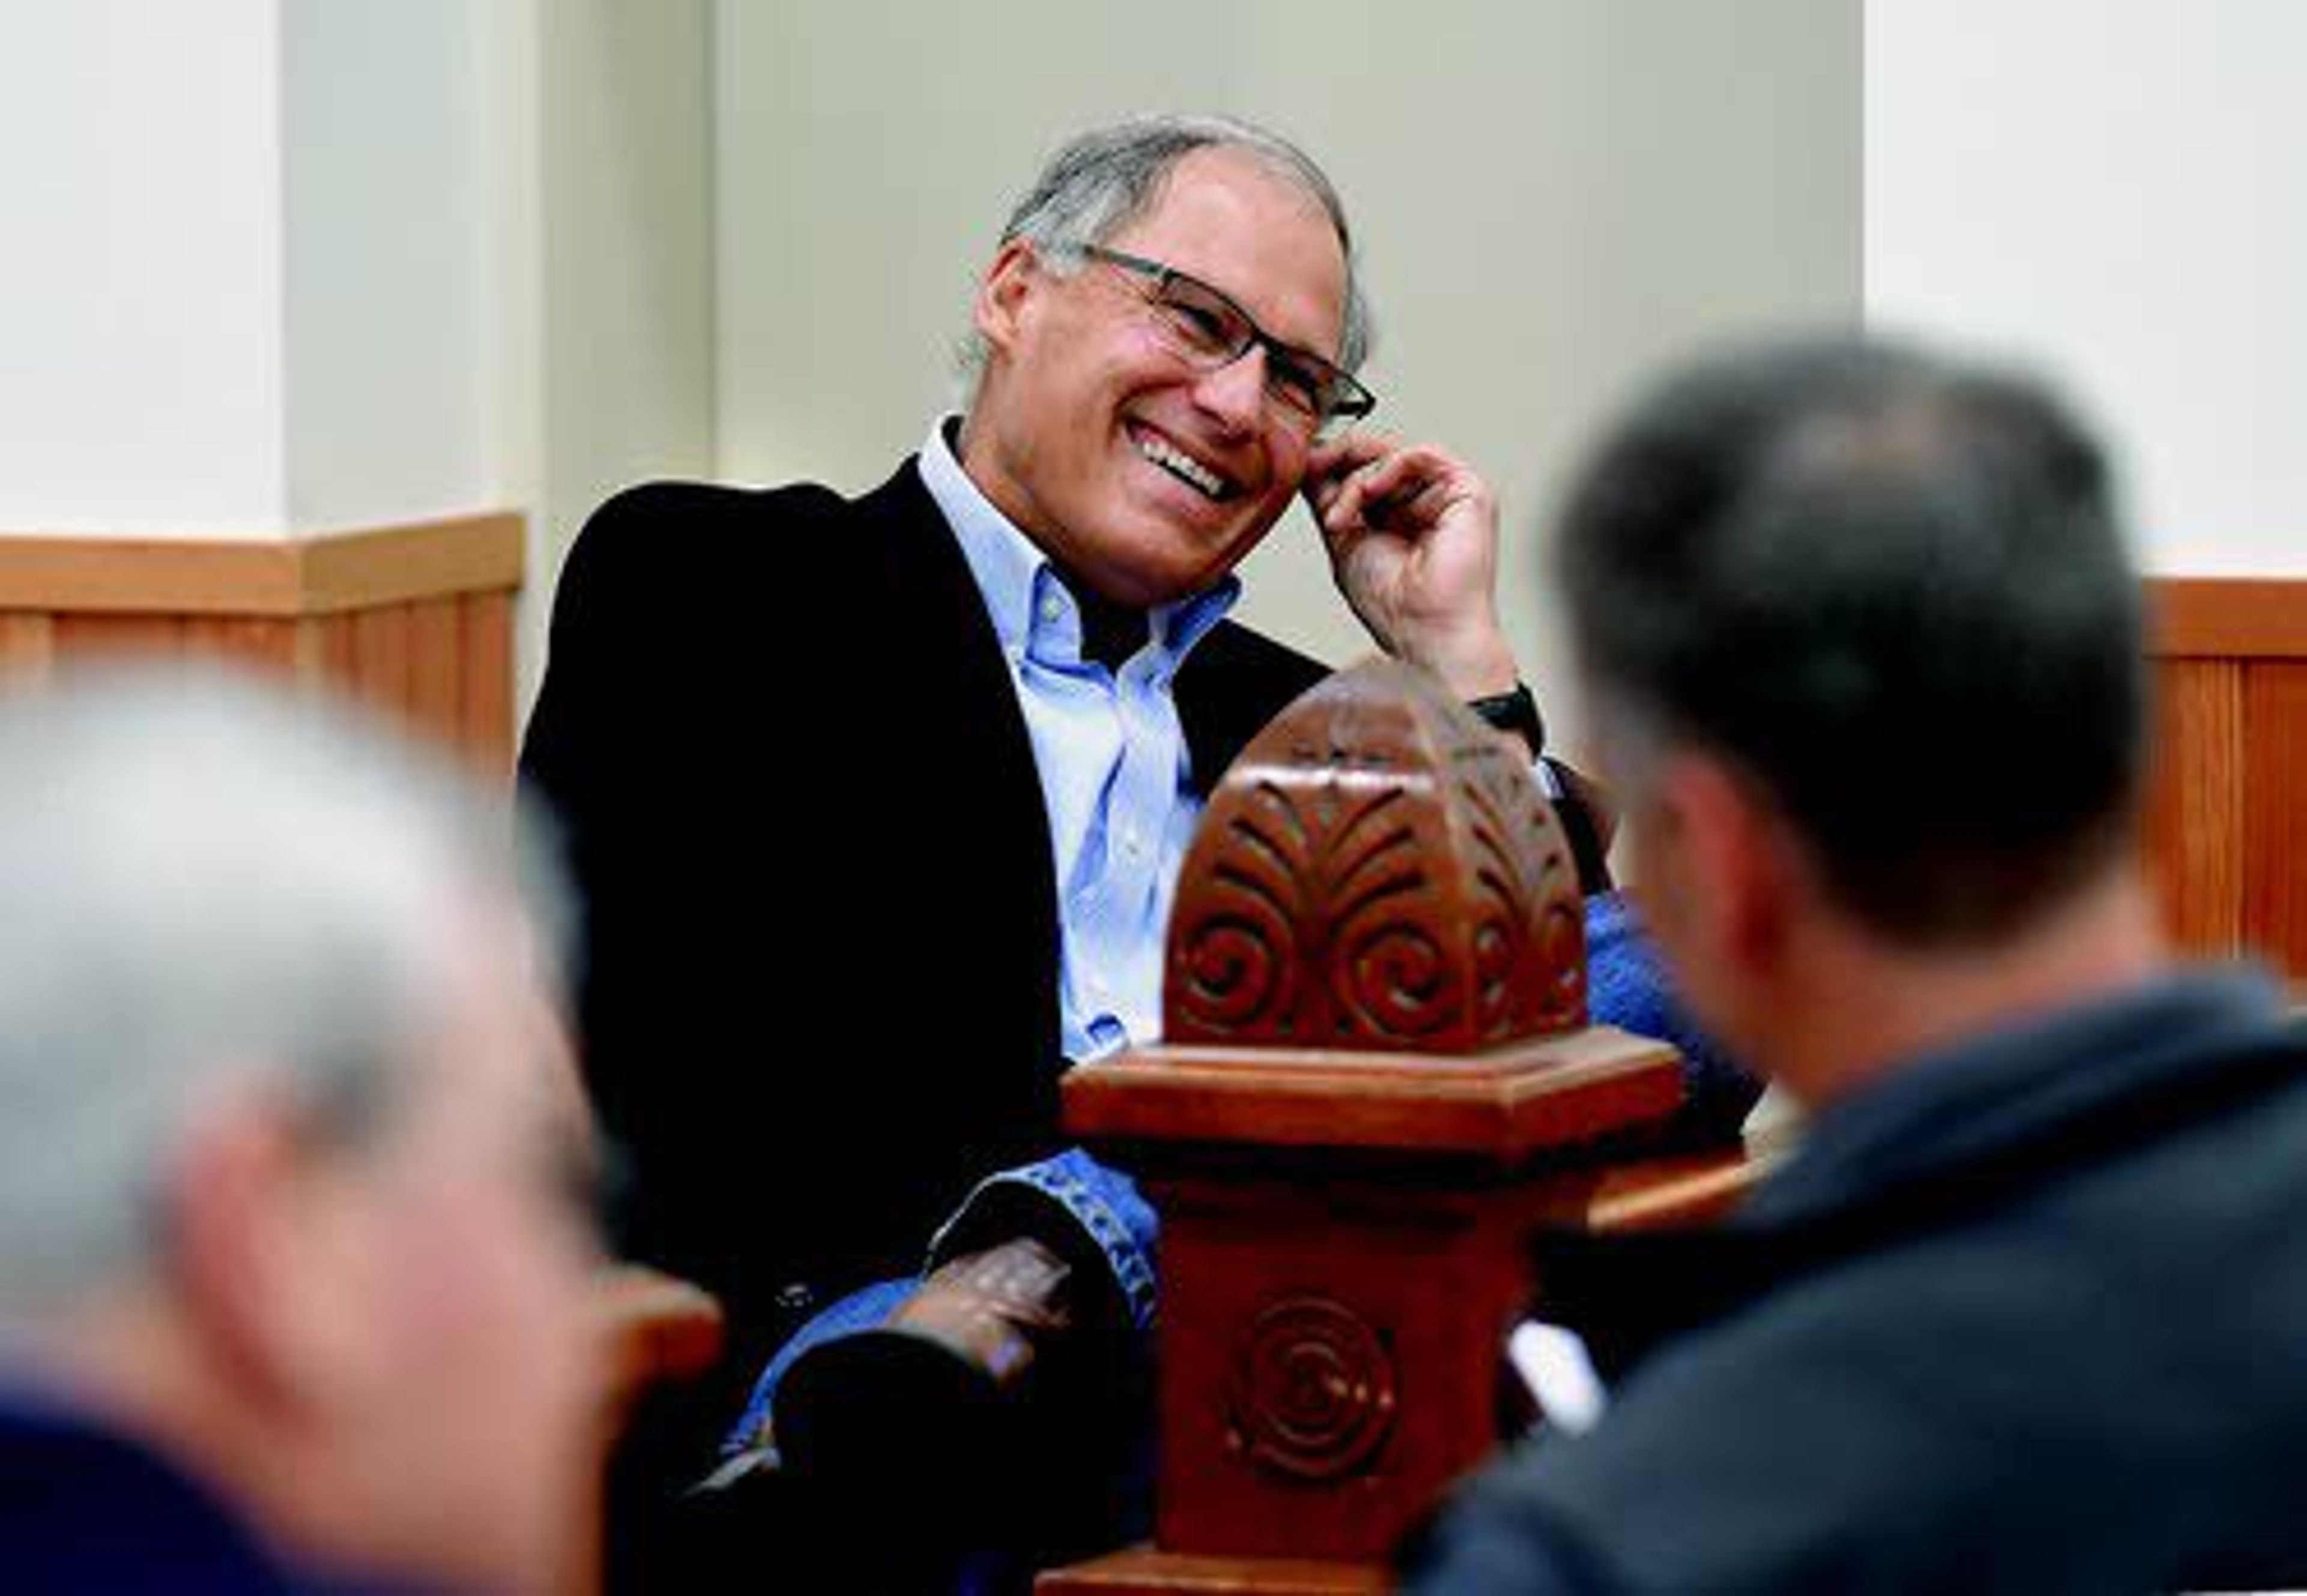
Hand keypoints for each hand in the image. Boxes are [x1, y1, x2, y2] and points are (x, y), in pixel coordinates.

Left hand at [1303, 434, 1521, 697]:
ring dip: (1357, 479)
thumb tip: (1310, 463)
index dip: (1333, 463)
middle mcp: (1423, 504)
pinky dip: (1388, 467)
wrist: (1427, 632)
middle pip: (1378, 456)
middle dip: (1340, 462)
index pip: (1364, 471)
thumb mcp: (1344, 540)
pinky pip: (1423, 455)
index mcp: (1396, 516)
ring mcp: (1447, 496)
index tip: (1305, 464)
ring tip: (1342, 516)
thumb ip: (1330, 499)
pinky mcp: (1469, 491)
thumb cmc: (1395, 606)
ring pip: (1393, 456)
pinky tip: (1370, 490)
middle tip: (1314, 468)